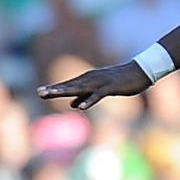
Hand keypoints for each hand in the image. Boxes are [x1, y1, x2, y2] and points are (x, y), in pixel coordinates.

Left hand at [36, 60, 152, 111]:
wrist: (140, 72)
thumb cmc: (121, 80)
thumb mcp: (101, 90)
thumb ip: (85, 96)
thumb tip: (72, 105)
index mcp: (88, 80)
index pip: (68, 85)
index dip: (54, 89)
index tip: (40, 92)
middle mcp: (91, 79)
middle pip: (70, 86)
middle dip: (54, 90)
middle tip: (39, 93)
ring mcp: (100, 83)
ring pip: (80, 89)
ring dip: (66, 92)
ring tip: (52, 95)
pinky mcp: (110, 88)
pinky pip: (98, 95)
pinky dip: (89, 100)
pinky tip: (81, 107)